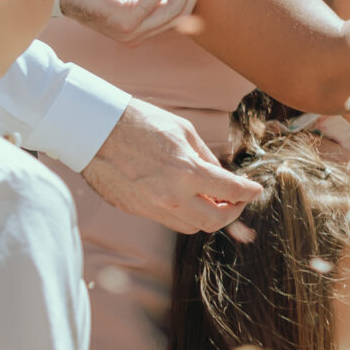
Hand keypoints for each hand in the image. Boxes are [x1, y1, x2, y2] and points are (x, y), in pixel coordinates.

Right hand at [81, 100, 260, 232]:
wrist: (94, 130)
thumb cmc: (141, 122)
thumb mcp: (185, 132)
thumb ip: (207, 159)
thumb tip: (223, 178)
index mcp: (187, 172)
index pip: (231, 192)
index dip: (249, 192)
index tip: (256, 189)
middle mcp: (170, 196)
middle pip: (215, 222)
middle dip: (233, 212)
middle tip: (238, 200)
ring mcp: (150, 207)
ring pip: (191, 227)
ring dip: (208, 216)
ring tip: (214, 200)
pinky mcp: (135, 210)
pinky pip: (168, 221)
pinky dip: (185, 214)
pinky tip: (189, 199)